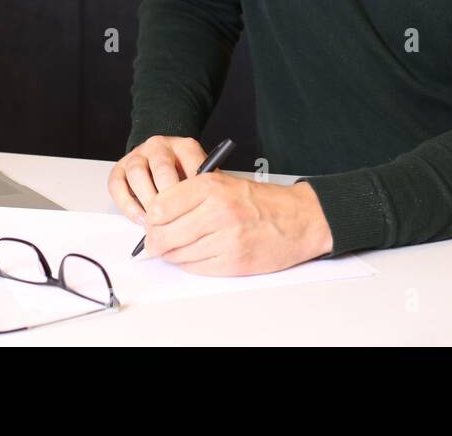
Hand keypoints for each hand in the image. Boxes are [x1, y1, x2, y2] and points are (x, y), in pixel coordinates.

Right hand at [108, 135, 207, 223]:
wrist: (159, 163)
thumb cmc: (184, 177)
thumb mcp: (200, 179)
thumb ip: (202, 190)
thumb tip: (204, 213)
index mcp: (184, 146)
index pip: (190, 163)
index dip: (192, 190)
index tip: (194, 211)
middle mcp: (159, 146)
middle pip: (161, 167)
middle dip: (166, 197)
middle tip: (172, 220)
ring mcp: (137, 155)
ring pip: (137, 173)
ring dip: (146, 200)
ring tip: (155, 222)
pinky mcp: (119, 168)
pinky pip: (117, 184)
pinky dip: (128, 205)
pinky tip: (141, 219)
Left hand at [140, 174, 333, 275]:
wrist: (300, 219)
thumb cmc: (260, 202)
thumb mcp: (223, 183)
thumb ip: (189, 196)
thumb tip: (154, 216)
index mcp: (211, 187)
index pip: (159, 208)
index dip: (151, 219)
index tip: (152, 222)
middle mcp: (217, 211)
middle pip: (163, 235)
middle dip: (155, 242)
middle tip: (156, 241)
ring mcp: (226, 239)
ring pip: (177, 254)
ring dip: (172, 254)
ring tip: (181, 246)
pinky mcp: (233, 262)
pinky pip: (195, 267)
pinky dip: (191, 263)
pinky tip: (198, 253)